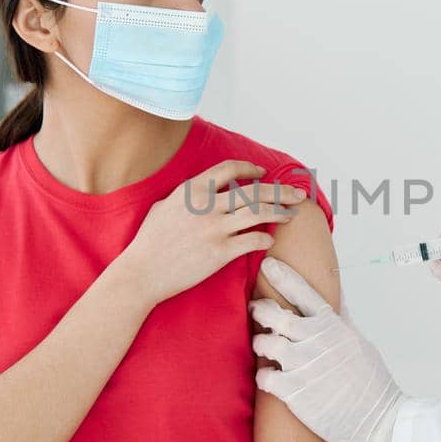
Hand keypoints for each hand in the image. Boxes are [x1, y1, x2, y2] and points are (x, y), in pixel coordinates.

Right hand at [124, 160, 307, 306]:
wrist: (142, 272)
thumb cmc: (149, 242)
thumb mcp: (164, 206)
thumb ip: (187, 196)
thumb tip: (203, 192)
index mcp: (192, 189)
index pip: (229, 169)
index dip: (250, 169)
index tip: (263, 172)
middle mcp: (206, 205)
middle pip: (253, 191)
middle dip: (280, 191)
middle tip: (298, 194)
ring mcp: (214, 228)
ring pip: (259, 213)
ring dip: (280, 212)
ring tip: (292, 214)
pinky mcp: (220, 252)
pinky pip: (253, 241)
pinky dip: (265, 239)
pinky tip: (270, 241)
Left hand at [250, 258, 405, 441]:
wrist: (379, 419)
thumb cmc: (372, 382)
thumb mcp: (359, 340)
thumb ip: (341, 318)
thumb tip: (336, 295)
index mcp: (333, 326)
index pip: (304, 292)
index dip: (284, 276)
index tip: (269, 264)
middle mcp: (316, 340)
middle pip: (274, 314)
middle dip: (260, 310)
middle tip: (257, 310)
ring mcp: (304, 365)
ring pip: (264, 344)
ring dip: (260, 344)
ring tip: (264, 348)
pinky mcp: (294, 391)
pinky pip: (263, 377)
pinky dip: (263, 377)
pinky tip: (270, 378)